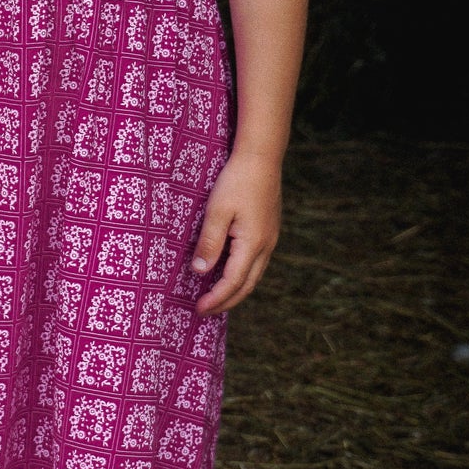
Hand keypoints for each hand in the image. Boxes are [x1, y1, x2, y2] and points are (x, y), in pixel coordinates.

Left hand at [191, 151, 282, 315]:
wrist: (261, 158)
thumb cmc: (236, 181)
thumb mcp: (217, 211)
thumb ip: (209, 243)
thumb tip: (199, 272)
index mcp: (253, 244)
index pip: (233, 282)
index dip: (216, 299)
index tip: (198, 309)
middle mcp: (266, 246)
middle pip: (247, 285)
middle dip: (226, 302)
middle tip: (205, 311)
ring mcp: (270, 239)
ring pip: (253, 275)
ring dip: (234, 290)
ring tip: (214, 298)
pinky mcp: (268, 231)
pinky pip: (255, 262)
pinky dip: (240, 275)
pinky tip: (227, 272)